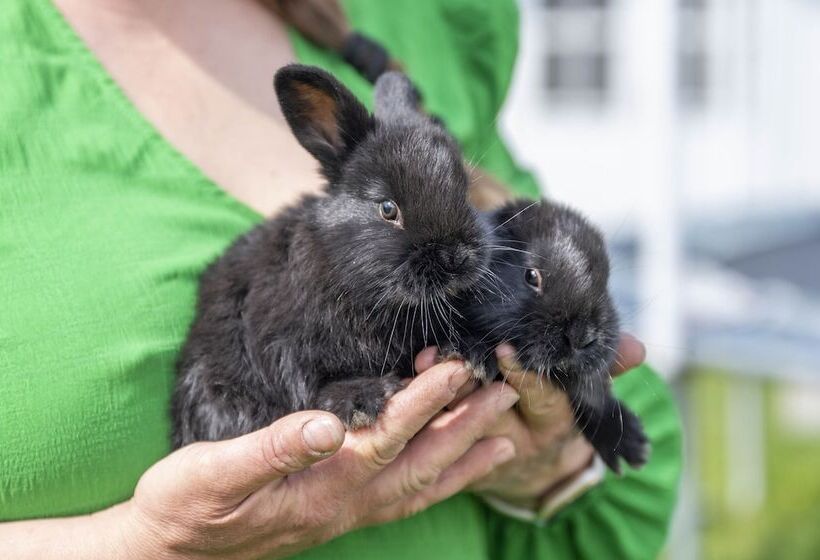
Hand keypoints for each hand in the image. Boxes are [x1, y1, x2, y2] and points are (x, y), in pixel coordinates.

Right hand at [122, 360, 519, 558]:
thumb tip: (327, 424)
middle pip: (420, 460)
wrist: (172, 553)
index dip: (425, 400)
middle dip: (466, 425)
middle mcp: (345, 502)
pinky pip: (403, 497)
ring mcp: (346, 512)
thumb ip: (273, 448)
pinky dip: (436, 480)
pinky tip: (450, 469)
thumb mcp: (214, 473)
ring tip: (505, 436)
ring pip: (420, 483)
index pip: (387, 436)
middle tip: (506, 391)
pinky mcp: (339, 511)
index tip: (459, 366)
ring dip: (463, 456)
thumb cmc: (186, 507)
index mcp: (321, 485)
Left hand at [416, 333, 645, 509]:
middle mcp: (518, 439)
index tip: (504, 348)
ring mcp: (482, 450)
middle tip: (447, 352)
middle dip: (469, 379)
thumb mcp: (583, 392)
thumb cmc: (555, 409)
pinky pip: (431, 433)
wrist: (529, 467)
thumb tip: (639, 349)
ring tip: (423, 361)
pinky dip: (419, 407)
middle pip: (491, 409)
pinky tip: (403, 382)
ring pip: (457, 421)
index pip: (542, 397)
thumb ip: (604, 368)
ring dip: (438, 392)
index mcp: (554, 422)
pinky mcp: (451, 457)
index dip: (523, 374)